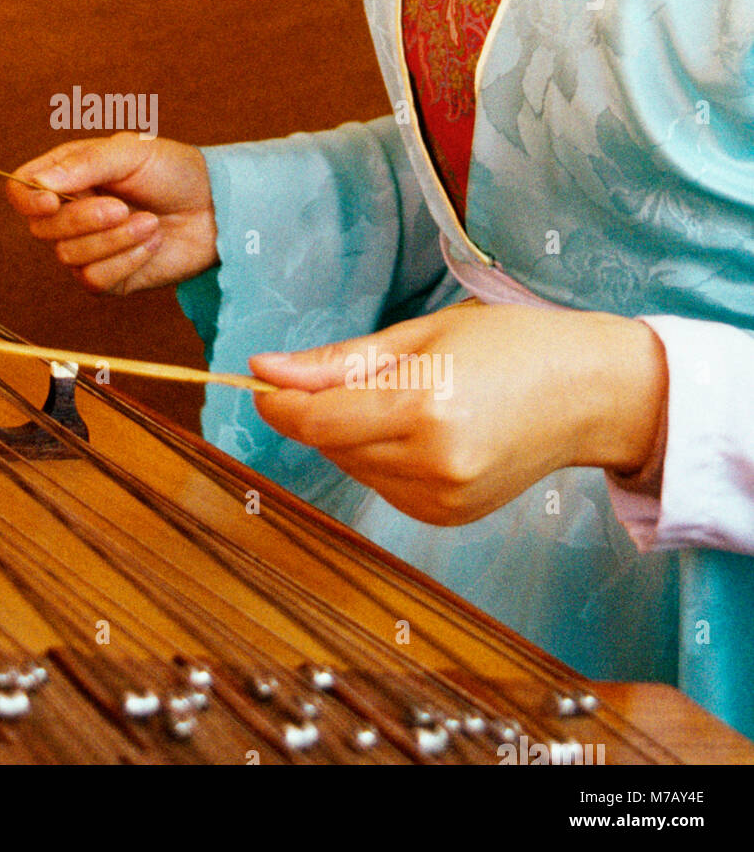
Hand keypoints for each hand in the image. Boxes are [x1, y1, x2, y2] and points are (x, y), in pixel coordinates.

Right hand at [6, 133, 216, 293]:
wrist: (217, 207)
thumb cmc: (174, 171)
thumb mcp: (132, 152)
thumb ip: (85, 163)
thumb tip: (41, 183)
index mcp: (67, 176)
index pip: (21, 190)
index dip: (28, 198)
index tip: (51, 200)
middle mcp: (69, 213)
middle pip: (42, 229)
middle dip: (83, 220)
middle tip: (123, 206)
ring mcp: (87, 248)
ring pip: (69, 257)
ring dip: (114, 240)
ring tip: (150, 221)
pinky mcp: (109, 278)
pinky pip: (95, 280)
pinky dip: (126, 260)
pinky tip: (151, 242)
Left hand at [248, 303, 668, 525]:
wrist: (590, 393)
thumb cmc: (511, 346)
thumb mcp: (420, 335)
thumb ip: (338, 361)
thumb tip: (264, 367)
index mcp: (425, 407)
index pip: (317, 421)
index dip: (278, 403)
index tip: (261, 381)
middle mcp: (433, 463)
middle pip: (330, 446)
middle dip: (318, 412)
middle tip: (354, 374)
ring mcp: (444, 498)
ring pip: (353, 467)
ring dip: (351, 435)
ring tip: (406, 397)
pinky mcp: (450, 517)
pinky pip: (383, 486)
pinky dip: (380, 458)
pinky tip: (420, 430)